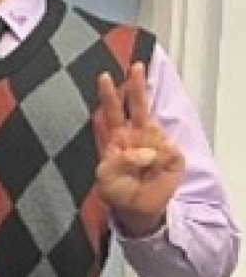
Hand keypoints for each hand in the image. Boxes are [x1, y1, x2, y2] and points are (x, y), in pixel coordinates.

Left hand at [94, 63, 182, 235]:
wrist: (136, 210)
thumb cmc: (117, 191)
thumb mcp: (107, 176)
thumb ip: (120, 161)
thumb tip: (147, 151)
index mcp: (116, 138)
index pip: (111, 112)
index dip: (108, 96)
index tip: (104, 76)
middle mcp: (136, 136)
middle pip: (137, 106)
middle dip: (136, 86)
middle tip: (136, 66)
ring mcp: (155, 143)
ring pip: (154, 127)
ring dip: (146, 142)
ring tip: (142, 166)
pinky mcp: (172, 156)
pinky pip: (166, 152)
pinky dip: (158, 163)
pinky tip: (153, 173)